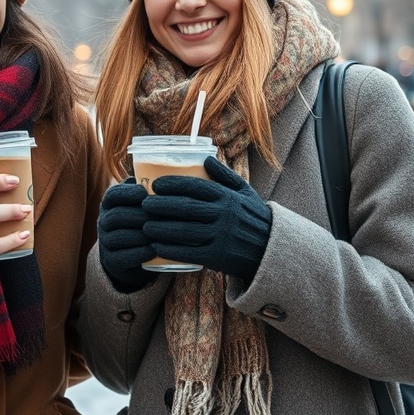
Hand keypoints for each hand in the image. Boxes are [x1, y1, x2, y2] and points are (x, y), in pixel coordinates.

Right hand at [97, 179, 154, 292]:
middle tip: (160, 216)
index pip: (112, 195)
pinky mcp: (112, 261)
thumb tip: (162, 173)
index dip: (127, 193)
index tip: (144, 193)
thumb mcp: (139, 206)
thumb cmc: (140, 224)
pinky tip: (155, 249)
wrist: (129, 258)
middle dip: (140, 215)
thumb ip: (146, 191)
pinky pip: (125, 256)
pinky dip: (141, 252)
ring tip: (161, 233)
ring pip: (121, 236)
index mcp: (109, 205)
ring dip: (142, 234)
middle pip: (117, 216)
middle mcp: (104, 222)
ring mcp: (105, 243)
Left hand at [142, 156, 271, 281]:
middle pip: (186, 208)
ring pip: (184, 231)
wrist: (270, 249)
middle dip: (161, 205)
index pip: (196, 187)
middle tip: (143, 204)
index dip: (173, 184)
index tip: (155, 185)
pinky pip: (189, 253)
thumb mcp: (244, 192)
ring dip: (161, 228)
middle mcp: (223, 216)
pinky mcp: (217, 257)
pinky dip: (171, 250)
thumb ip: (224, 175)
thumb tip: (204, 157)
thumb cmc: (252, 216)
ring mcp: (220, 237)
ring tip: (145, 225)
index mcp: (227, 197)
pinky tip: (157, 246)